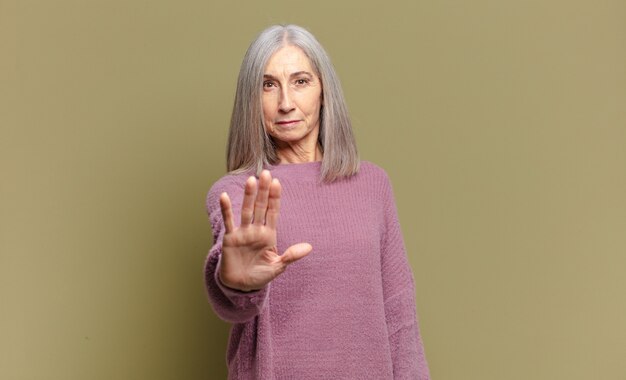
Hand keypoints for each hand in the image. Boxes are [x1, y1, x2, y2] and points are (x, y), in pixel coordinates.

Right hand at [218, 170, 311, 291]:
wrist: (240, 286)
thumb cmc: (259, 276)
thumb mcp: (278, 267)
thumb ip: (291, 256)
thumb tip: (309, 247)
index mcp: (269, 235)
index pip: (273, 212)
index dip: (275, 197)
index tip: (277, 182)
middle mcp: (256, 230)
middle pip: (261, 206)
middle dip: (264, 191)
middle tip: (266, 173)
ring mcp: (243, 233)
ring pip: (247, 210)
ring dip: (249, 196)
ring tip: (251, 180)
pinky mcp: (230, 238)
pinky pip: (229, 221)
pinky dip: (226, 209)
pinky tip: (225, 196)